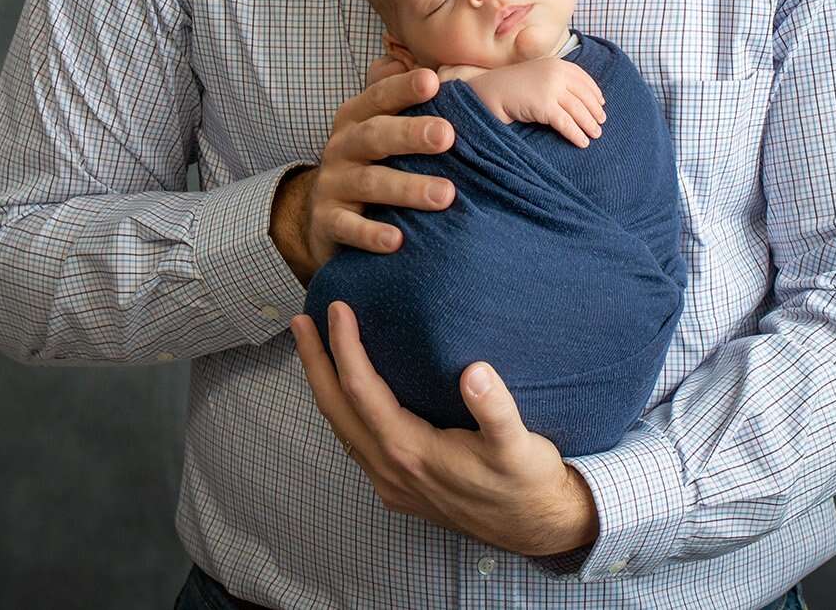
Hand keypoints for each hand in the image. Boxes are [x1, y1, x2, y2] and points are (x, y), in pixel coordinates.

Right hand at [271, 68, 458, 284]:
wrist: (325, 217)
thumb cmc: (370, 164)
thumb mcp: (380, 128)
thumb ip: (401, 99)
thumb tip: (434, 66)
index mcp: (357, 118)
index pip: (379, 97)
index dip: (404, 88)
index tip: (434, 82)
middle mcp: (342, 146)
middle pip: (375, 135)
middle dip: (410, 134)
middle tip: (447, 135)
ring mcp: (332, 184)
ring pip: (369, 183)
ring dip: (407, 188)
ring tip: (445, 194)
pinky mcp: (327, 222)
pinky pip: (348, 228)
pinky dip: (371, 234)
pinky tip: (397, 240)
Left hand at [290, 299, 600, 556]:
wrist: (535, 527)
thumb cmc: (527, 480)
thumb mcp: (519, 444)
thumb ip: (495, 410)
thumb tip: (474, 372)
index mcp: (410, 452)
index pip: (362, 390)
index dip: (345, 347)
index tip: (338, 309)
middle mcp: (390, 469)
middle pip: (336, 409)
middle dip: (315, 362)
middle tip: (300, 320)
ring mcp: (391, 482)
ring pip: (341, 428)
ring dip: (324, 386)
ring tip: (315, 349)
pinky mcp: (399, 489)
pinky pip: (356, 443)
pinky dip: (343, 411)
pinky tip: (347, 394)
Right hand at [465, 58, 605, 147]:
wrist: (490, 91)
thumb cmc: (513, 86)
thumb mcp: (537, 74)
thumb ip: (556, 79)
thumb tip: (578, 96)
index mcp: (556, 63)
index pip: (584, 78)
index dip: (595, 92)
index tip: (601, 104)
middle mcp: (556, 73)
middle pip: (584, 95)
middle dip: (595, 111)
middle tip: (601, 123)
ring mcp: (550, 89)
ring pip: (578, 110)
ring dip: (589, 124)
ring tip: (595, 135)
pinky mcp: (544, 106)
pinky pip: (566, 123)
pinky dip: (576, 134)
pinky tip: (582, 142)